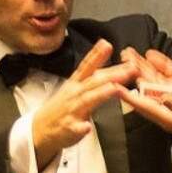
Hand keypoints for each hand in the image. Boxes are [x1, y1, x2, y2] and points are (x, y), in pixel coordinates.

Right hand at [32, 40, 135, 166]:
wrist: (41, 128)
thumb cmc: (61, 107)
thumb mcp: (74, 88)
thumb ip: (93, 79)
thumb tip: (112, 70)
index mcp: (76, 83)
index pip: (87, 66)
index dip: (96, 54)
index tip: (107, 44)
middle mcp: (74, 94)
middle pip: (94, 81)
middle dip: (112, 74)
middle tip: (129, 69)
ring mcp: (71, 110)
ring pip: (87, 100)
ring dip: (101, 94)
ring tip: (114, 88)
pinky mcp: (69, 128)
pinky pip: (76, 128)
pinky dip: (82, 127)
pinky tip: (87, 127)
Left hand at [116, 50, 171, 144]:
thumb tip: (165, 97)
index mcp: (162, 113)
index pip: (142, 103)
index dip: (128, 95)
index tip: (115, 88)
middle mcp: (161, 100)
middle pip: (143, 85)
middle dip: (131, 72)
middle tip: (121, 59)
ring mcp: (168, 90)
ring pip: (151, 76)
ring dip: (140, 64)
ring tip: (127, 52)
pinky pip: (165, 71)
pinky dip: (158, 62)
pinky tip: (149, 54)